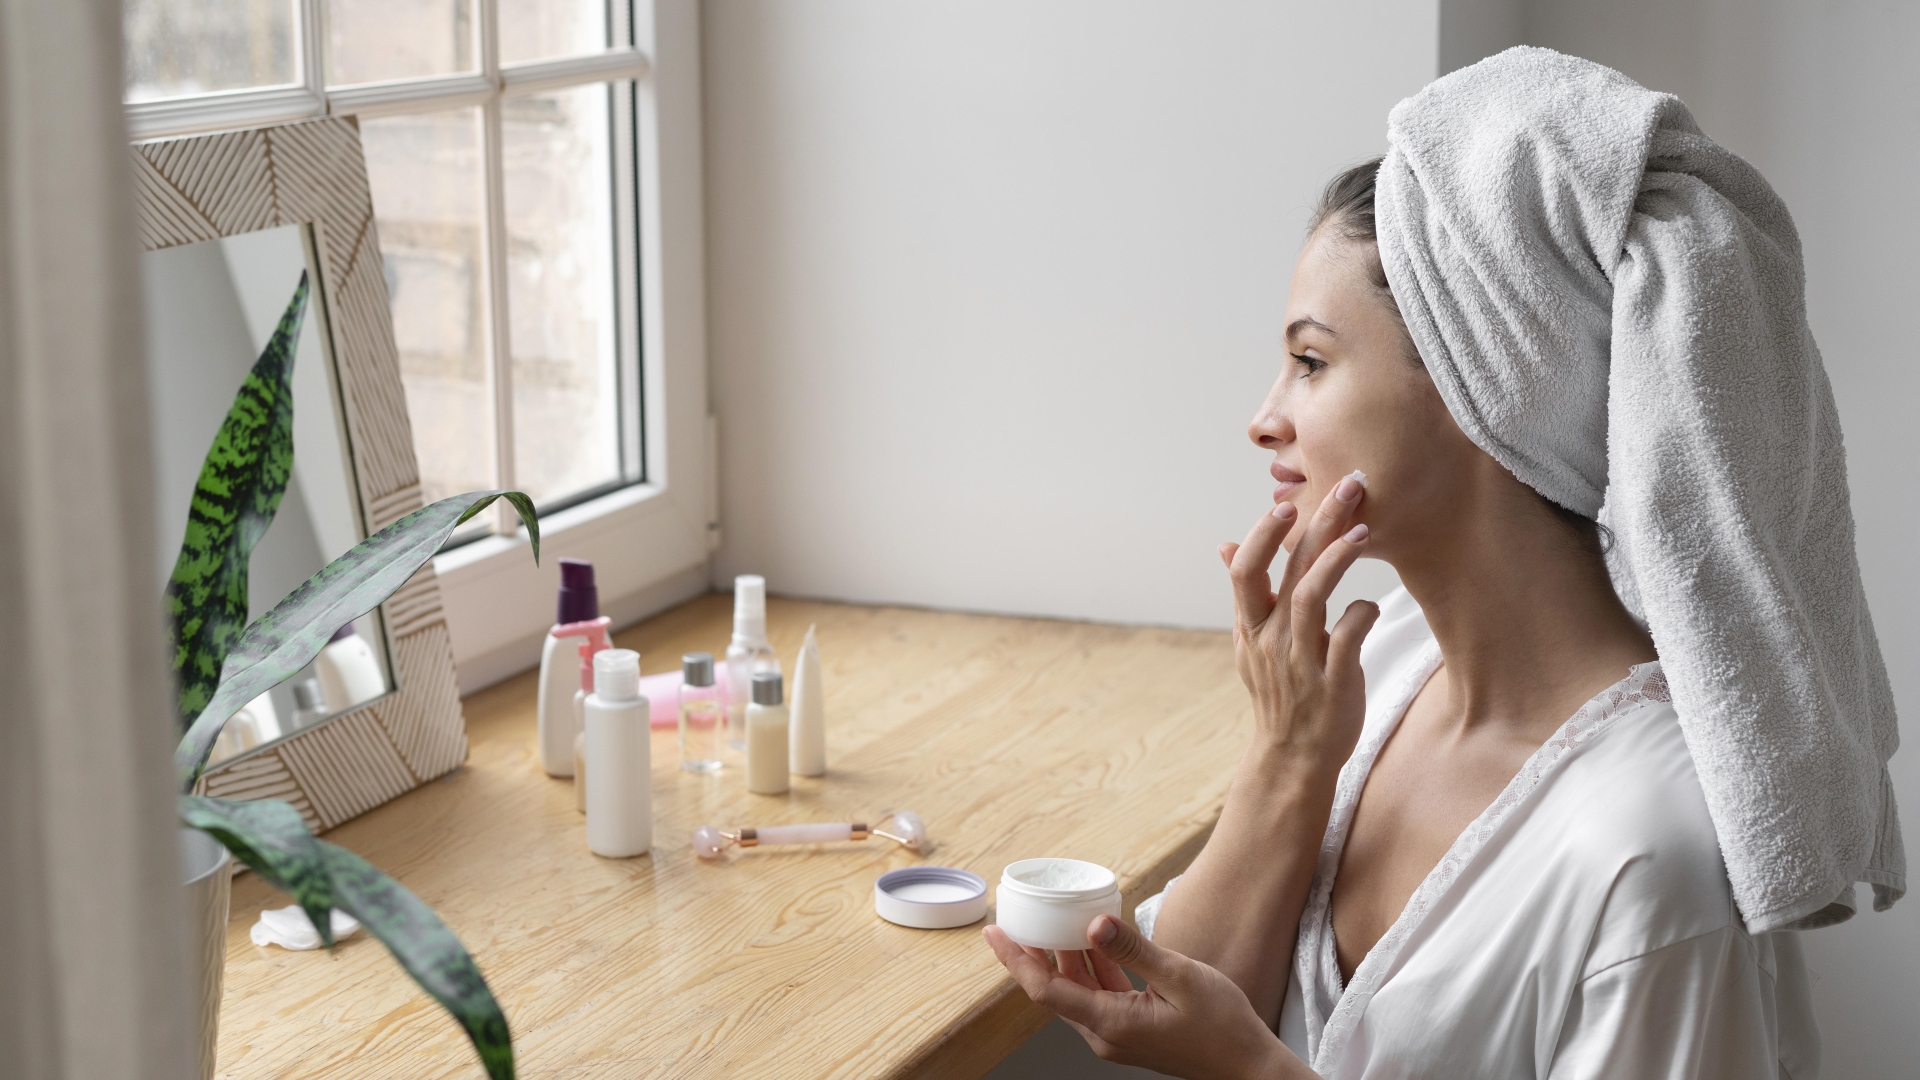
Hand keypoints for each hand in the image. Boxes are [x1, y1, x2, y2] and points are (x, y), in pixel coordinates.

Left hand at [984, 916, 1309, 1079]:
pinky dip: (1092, 967)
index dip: (1015, 959)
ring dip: (1064, 957)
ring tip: (1053, 919)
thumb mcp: (1180, 977)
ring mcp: (1117, 1034)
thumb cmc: (1224, 1027)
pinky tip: (1093, 940)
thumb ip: (1133, 949)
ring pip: (1077, 991)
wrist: (1249, 1065)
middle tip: (1018, 917)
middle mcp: (1106, 1033)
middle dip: (1033, 953)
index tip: (995, 932)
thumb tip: (1092, 924)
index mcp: (1111, 1023)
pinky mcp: (1131, 1030)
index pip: (1045, 989)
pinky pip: (1099, 995)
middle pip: (1055, 989)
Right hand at [1219, 475, 1379, 770]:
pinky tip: (1372, 605)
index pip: (1246, 569)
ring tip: (1362, 530)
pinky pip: (1347, 638)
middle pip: (1287, 570)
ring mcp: (1299, 661)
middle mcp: (1270, 640)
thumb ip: (1246, 594)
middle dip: (1317, 522)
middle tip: (1348, 485)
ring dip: (1337, 559)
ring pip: (1312, 597)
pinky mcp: (1332, 683)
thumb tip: (1227, 545)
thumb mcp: (1251, 643)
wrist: (1293, 755)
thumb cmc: (1279, 692)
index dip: (1263, 533)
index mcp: (1251, 627)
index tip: (1286, 502)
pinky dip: (1362, 614)